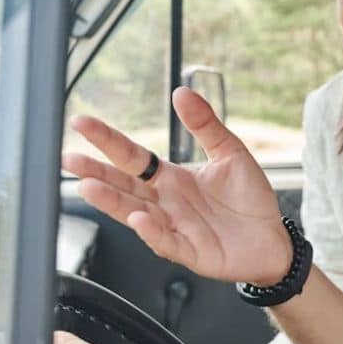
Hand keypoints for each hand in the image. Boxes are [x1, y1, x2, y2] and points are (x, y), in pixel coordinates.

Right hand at [63, 88, 290, 284]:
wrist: (273, 238)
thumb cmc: (250, 198)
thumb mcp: (230, 153)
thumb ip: (205, 124)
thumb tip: (182, 91)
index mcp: (172, 178)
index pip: (133, 156)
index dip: (108, 140)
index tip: (81, 123)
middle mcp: (166, 203)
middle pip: (125, 185)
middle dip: (96, 172)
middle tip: (69, 159)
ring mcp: (174, 228)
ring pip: (135, 213)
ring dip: (112, 202)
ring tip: (87, 187)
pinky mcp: (190, 252)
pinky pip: (166, 242)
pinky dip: (151, 231)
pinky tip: (139, 218)